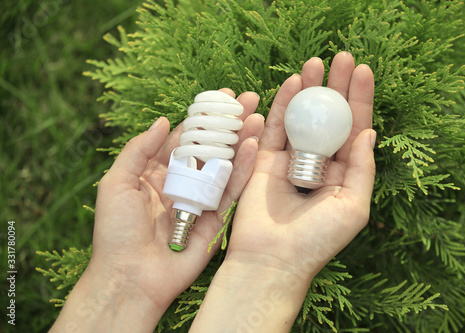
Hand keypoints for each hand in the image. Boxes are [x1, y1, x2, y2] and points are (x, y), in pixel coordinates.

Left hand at [49, 89, 263, 331]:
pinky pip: (232, 190)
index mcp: (158, 172)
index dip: (202, 117)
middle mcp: (183, 182)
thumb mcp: (116, 183)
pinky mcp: (217, 218)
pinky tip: (254, 147)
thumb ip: (138, 150)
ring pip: (225, 165)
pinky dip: (244, 169)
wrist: (131, 276)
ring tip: (258, 117)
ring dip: (242, 140)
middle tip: (248, 100)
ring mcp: (202, 199)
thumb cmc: (117, 231)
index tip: (222, 97)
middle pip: (210, 147)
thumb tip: (163, 120)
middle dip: (229, 123)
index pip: (184, 138)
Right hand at [228, 52, 374, 279]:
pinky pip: (276, 128)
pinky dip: (283, 105)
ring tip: (315, 63)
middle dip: (335, 87)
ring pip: (303, 118)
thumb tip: (369, 133)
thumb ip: (363, 169)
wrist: (271, 260)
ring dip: (309, 90)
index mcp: (344, 174)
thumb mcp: (354, 207)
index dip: (360, 100)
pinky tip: (292, 83)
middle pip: (329, 118)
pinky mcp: (265, 161)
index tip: (363, 71)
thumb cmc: (317, 240)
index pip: (355, 129)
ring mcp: (291, 161)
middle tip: (340, 58)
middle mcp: (319, 164)